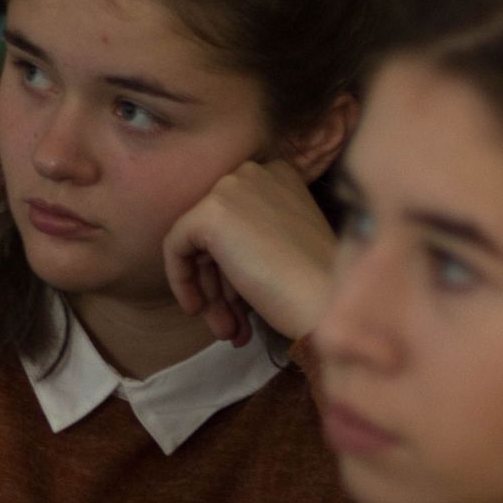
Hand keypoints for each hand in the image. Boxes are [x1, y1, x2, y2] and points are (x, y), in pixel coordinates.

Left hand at [161, 159, 338, 348]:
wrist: (326, 300)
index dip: (234, 265)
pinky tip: (199, 310)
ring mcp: (232, 187)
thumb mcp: (284, 248)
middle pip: (216, 231)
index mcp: (279, 175)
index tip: (242, 302)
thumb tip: (217, 262)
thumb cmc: (315, 285)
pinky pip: (176, 246)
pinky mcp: (211, 212)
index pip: (237, 219)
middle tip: (230, 324)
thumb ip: (250, 241)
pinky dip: (182, 280)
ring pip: (197, 242)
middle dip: (221, 283)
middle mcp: (255, 171)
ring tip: (225, 331)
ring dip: (211, 292)